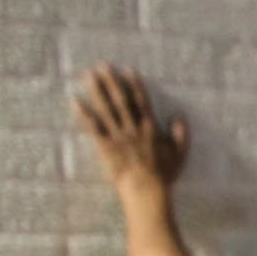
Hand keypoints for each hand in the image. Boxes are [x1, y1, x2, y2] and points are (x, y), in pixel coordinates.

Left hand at [74, 64, 188, 189]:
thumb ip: (181, 135)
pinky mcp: (105, 146)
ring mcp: (118, 136)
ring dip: (96, 91)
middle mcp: (133, 128)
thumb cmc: (163, 174)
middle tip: (101, 66)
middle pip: (120, 100)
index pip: (141, 101)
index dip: (134, 85)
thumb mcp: (179, 154)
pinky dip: (84, 114)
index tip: (127, 70)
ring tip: (88, 76)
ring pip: (106, 109)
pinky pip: (93, 127)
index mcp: (150, 128)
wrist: (146, 190)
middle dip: (111, 82)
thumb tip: (179, 117)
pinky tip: (75, 101)